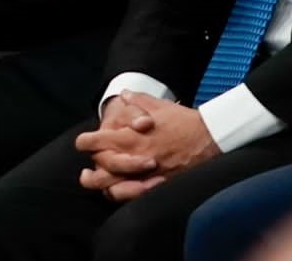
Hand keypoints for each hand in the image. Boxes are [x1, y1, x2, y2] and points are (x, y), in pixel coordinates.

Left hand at [76, 97, 218, 199]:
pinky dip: (126, 196)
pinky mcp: (160, 185)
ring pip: (116, 188)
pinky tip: (122, 194)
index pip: (100, 142)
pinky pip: (136, 196)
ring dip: (105, 188)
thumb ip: (138, 100)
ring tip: (101, 188)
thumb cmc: (183, 121)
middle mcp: (136, 157)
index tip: (82, 143)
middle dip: (90, 174)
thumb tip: (124, 94)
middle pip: (103, 170)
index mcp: (132, 137)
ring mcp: (147, 174)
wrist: (209, 138)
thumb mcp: (158, 105)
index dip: (86, 142)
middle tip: (85, 174)